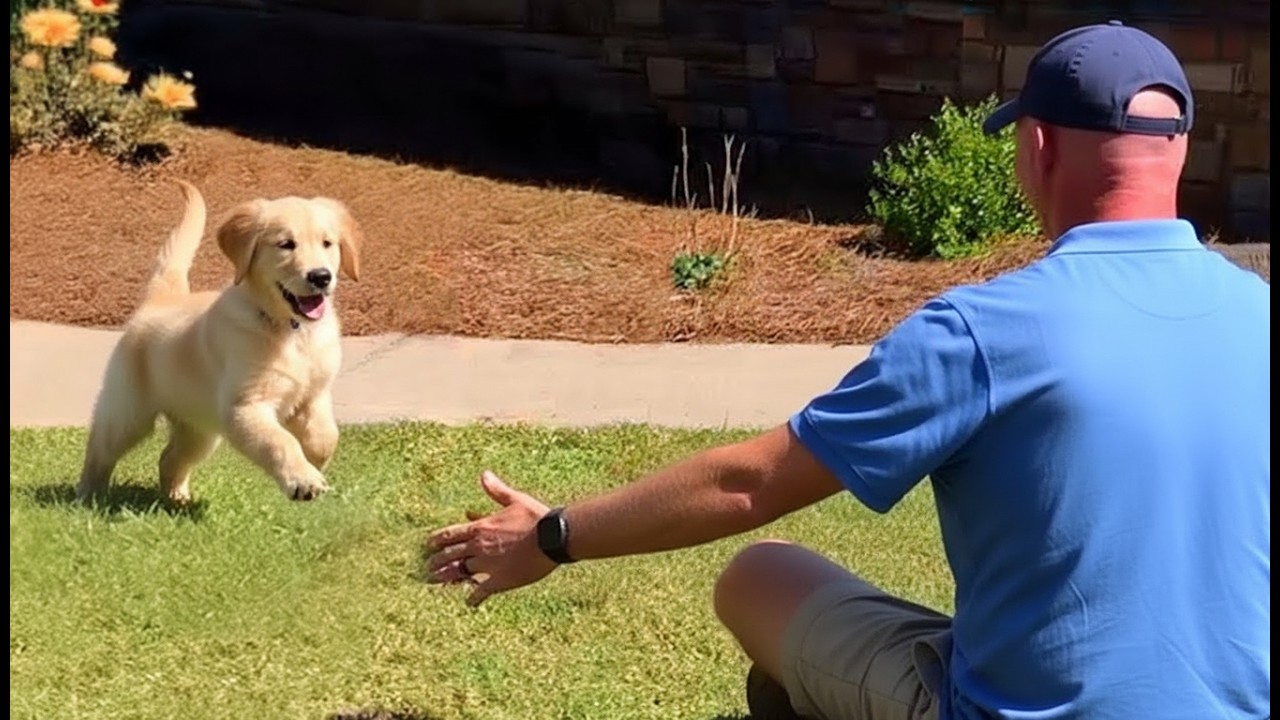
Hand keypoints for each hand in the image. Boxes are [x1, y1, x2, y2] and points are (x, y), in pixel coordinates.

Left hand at [426, 471, 558, 606]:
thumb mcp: (515, 500)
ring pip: (460, 571)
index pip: (452, 534)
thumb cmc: (536, 517)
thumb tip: (484, 475)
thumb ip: (497, 491)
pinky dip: (473, 598)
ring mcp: (488, 565)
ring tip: (435, 581)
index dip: (438, 539)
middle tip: (427, 566)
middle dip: (437, 560)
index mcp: (482, 527)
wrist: (552, 538)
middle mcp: (480, 546)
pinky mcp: (500, 580)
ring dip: (447, 577)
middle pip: (451, 554)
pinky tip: (469, 603)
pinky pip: (481, 591)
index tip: (428, 544)